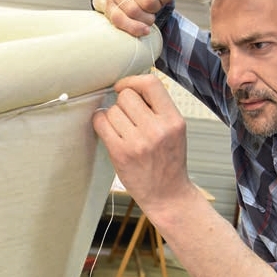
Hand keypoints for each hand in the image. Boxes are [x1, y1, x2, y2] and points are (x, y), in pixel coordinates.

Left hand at [92, 74, 194, 213]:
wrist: (168, 195)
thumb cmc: (169, 162)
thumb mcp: (175, 131)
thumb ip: (158, 108)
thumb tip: (131, 86)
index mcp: (174, 120)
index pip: (151, 83)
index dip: (133, 81)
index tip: (126, 88)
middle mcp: (157, 130)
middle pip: (127, 96)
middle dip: (122, 102)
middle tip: (127, 116)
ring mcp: (138, 142)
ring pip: (112, 110)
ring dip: (112, 116)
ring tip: (122, 129)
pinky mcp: (121, 153)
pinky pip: (101, 124)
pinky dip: (101, 123)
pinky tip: (109, 130)